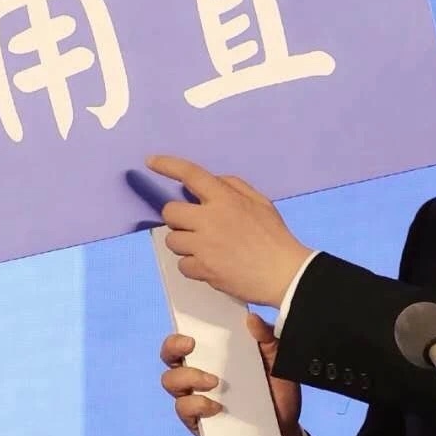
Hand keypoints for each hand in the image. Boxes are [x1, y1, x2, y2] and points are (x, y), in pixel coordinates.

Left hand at [147, 155, 312, 306]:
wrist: (284, 274)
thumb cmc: (274, 237)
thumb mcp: (260, 202)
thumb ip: (234, 186)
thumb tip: (212, 181)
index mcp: (225, 199)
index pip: (191, 174)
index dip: (168, 165)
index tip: (151, 161)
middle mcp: (210, 219)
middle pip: (170, 212)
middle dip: (178, 218)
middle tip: (195, 225)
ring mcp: (204, 246)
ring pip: (172, 240)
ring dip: (185, 243)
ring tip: (206, 248)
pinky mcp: (203, 269)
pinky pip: (182, 264)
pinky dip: (193, 265)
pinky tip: (210, 265)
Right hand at [159, 314, 304, 435]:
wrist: (283, 429)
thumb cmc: (276, 391)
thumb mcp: (277, 362)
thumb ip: (267, 339)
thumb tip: (251, 318)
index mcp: (214, 353)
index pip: (188, 336)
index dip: (181, 328)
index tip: (192, 329)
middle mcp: (198, 372)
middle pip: (169, 355)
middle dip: (173, 346)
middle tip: (192, 345)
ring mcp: (194, 396)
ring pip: (171, 380)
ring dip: (188, 376)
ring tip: (214, 382)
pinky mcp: (195, 419)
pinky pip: (183, 408)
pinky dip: (197, 404)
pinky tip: (216, 406)